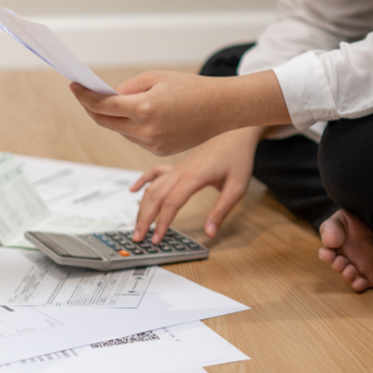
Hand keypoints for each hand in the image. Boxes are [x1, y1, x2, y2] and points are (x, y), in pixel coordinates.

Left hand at [71, 69, 288, 156]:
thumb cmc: (192, 88)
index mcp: (144, 108)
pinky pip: (136, 139)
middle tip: (85, 95)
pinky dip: (132, 128)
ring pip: (121, 131)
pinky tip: (141, 116)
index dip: (84, 95)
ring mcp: (153, 145)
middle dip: (92, 108)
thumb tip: (109, 98)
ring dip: (114, 118)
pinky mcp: (160, 152)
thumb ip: (128, 88)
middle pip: (105, 122)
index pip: (102, 105)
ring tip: (113, 104)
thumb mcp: (156, 78)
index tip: (74, 86)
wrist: (223, 109)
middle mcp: (146, 131)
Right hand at [129, 127, 264, 242]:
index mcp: (195, 176)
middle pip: (155, 196)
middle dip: (144, 219)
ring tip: (138, 225)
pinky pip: (155, 173)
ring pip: (153, 187)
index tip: (157, 239)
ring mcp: (178, 167)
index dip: (162, 223)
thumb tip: (210, 232)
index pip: (171, 203)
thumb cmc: (238, 157)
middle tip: (138, 238)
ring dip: (142, 206)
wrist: (237, 134)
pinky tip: (133, 190)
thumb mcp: (237, 187)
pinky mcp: (179, 166)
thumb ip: (222, 210)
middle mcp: (181, 171)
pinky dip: (143, 181)